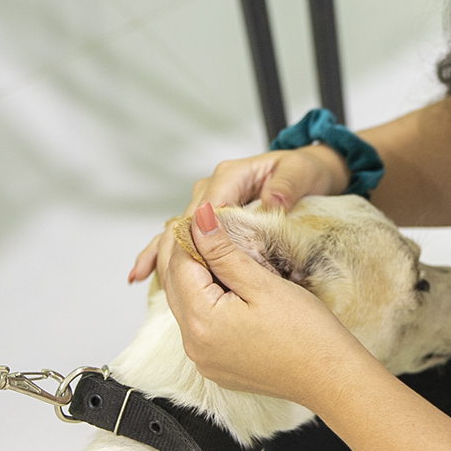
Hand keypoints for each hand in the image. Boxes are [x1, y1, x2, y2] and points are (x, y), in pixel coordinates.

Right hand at [128, 146, 349, 282]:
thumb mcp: (301, 173)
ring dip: (161, 252)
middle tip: (169, 279)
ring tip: (139, 275)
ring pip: (179, 228)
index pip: (209, 206)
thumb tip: (272, 200)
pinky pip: (184, 236)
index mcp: (232, 174)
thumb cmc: (306, 171)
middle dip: (179, 248)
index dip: (200, 234)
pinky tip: (143, 272)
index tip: (195, 260)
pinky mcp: (211, 218)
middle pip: (188, 220)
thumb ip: (286, 187)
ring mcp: (210, 201)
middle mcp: (215, 186)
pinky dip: (164, 253)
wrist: (310, 172)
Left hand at [161, 202, 365, 407]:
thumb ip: (223, 252)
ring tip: (221, 254)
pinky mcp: (215, 366)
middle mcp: (195, 345)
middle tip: (211, 228)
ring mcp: (204, 359)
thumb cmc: (307, 334)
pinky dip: (206, 302)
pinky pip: (199, 327)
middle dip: (188, 253)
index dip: (190, 234)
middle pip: (175, 286)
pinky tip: (226, 288)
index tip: (206, 215)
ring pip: (186, 305)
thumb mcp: (262, 283)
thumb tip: (198, 221)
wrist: (330, 377)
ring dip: (196, 278)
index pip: (179, 264)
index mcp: (202, 322)